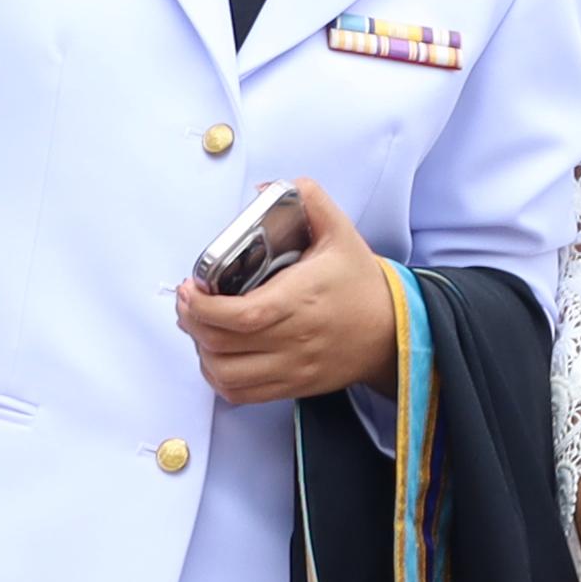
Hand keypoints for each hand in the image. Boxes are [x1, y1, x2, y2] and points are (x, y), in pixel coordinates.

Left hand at [168, 180, 399, 406]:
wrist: (393, 332)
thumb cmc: (361, 284)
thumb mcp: (341, 233)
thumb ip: (309, 200)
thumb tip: (268, 187)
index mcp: (300, 299)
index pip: (241, 315)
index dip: (203, 308)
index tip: (190, 288)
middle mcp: (294, 337)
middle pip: (222, 344)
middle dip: (191, 322)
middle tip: (187, 302)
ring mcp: (292, 366)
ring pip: (226, 374)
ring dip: (201, 352)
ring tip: (200, 328)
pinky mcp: (292, 385)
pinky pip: (242, 394)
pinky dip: (219, 378)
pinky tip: (217, 356)